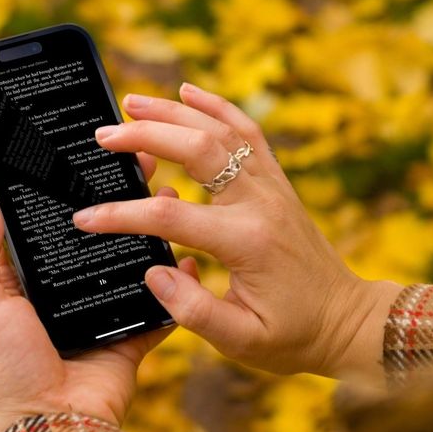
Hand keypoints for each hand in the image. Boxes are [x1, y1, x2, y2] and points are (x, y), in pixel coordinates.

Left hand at [0, 161, 198, 431]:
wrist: (47, 425)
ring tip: (167, 195)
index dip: (69, 197)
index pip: (53, 229)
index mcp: (31, 285)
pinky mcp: (131, 338)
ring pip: (131, 267)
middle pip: (97, 242)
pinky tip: (187, 255)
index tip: (87, 163)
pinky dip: (174, 286)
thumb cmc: (4, 369)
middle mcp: (67, 296)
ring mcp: (102, 316)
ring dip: (150, 234)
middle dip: (118, 206)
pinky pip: (158, 308)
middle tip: (137, 169)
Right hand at [72, 83, 401, 380]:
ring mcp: (271, 187)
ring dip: (175, 112)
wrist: (346, 321)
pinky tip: (189, 91)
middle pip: (197, 151)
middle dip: (146, 137)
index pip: (171, 218)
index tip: (87, 218)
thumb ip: (193, 310)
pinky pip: (248, 132)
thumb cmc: (293, 335)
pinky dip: (218, 106)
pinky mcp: (277, 183)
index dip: (123, 216)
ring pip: (221, 131)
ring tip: (132, 103)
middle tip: (105, 135)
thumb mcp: (241, 340)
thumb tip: (154, 272)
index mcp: (245, 242)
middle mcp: (260, 203)